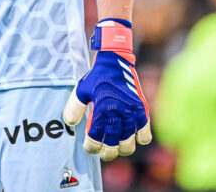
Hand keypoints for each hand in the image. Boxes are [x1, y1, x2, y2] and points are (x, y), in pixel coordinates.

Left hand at [63, 19, 151, 160]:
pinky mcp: (142, 111)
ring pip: (129, 143)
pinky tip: (133, 137)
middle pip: (114, 144)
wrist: (116, 62)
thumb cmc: (97, 77)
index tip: (89, 147)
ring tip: (117, 147)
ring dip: (122, 148)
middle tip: (103, 153)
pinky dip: (139, 139)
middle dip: (107, 153)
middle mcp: (118, 112)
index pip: (96, 137)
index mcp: (102, 107)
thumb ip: (74, 107)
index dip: (91, 147)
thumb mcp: (81, 90)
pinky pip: (145, 134)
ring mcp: (132, 112)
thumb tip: (70, 124)